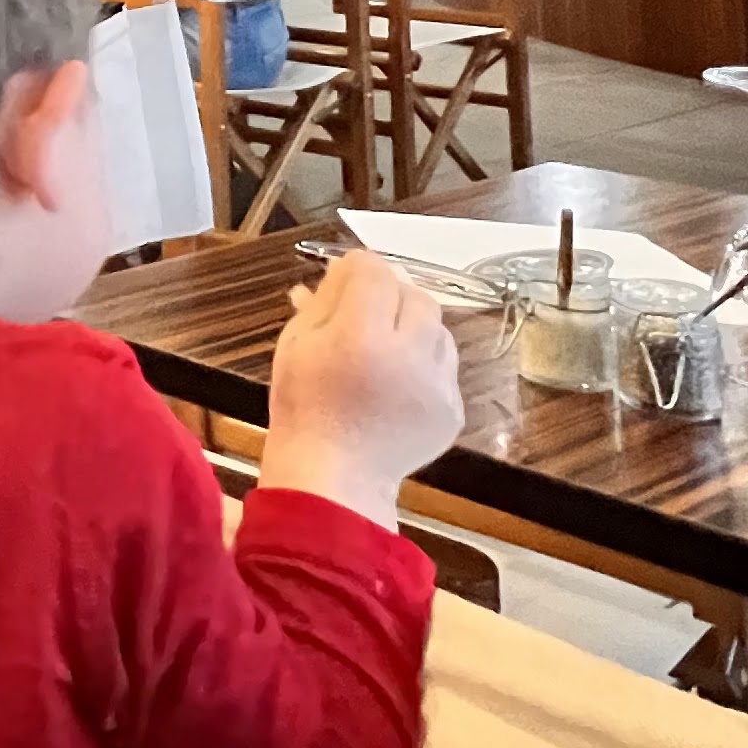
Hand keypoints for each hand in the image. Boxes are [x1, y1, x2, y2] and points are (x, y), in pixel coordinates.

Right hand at [255, 251, 464, 530]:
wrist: (334, 478)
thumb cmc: (304, 410)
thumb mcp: (295, 345)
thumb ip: (322, 301)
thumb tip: (345, 269)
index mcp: (359, 338)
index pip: (374, 272)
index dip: (358, 269)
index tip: (346, 277)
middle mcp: (407, 357)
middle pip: (415, 295)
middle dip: (391, 295)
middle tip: (366, 312)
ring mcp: (436, 387)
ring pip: (439, 329)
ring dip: (415, 328)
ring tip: (386, 348)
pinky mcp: (453, 411)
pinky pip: (446, 368)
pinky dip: (425, 365)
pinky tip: (399, 382)